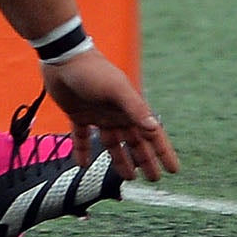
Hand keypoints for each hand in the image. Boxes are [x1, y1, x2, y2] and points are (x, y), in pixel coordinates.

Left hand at [37, 45, 178, 182]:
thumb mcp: (117, 90)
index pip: (152, 134)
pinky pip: (82, 138)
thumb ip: (135, 109)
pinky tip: (83, 165)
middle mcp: (117, 113)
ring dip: (121, 160)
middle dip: (146, 160)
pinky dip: (83, 151)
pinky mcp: (78, 115)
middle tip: (154, 179)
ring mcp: (98, 114)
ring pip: (113, 144)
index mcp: (130, 108)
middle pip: (135, 142)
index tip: (174, 170)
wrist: (63, 57)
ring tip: (129, 177)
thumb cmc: (93, 71)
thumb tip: (154, 128)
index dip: (163, 152)